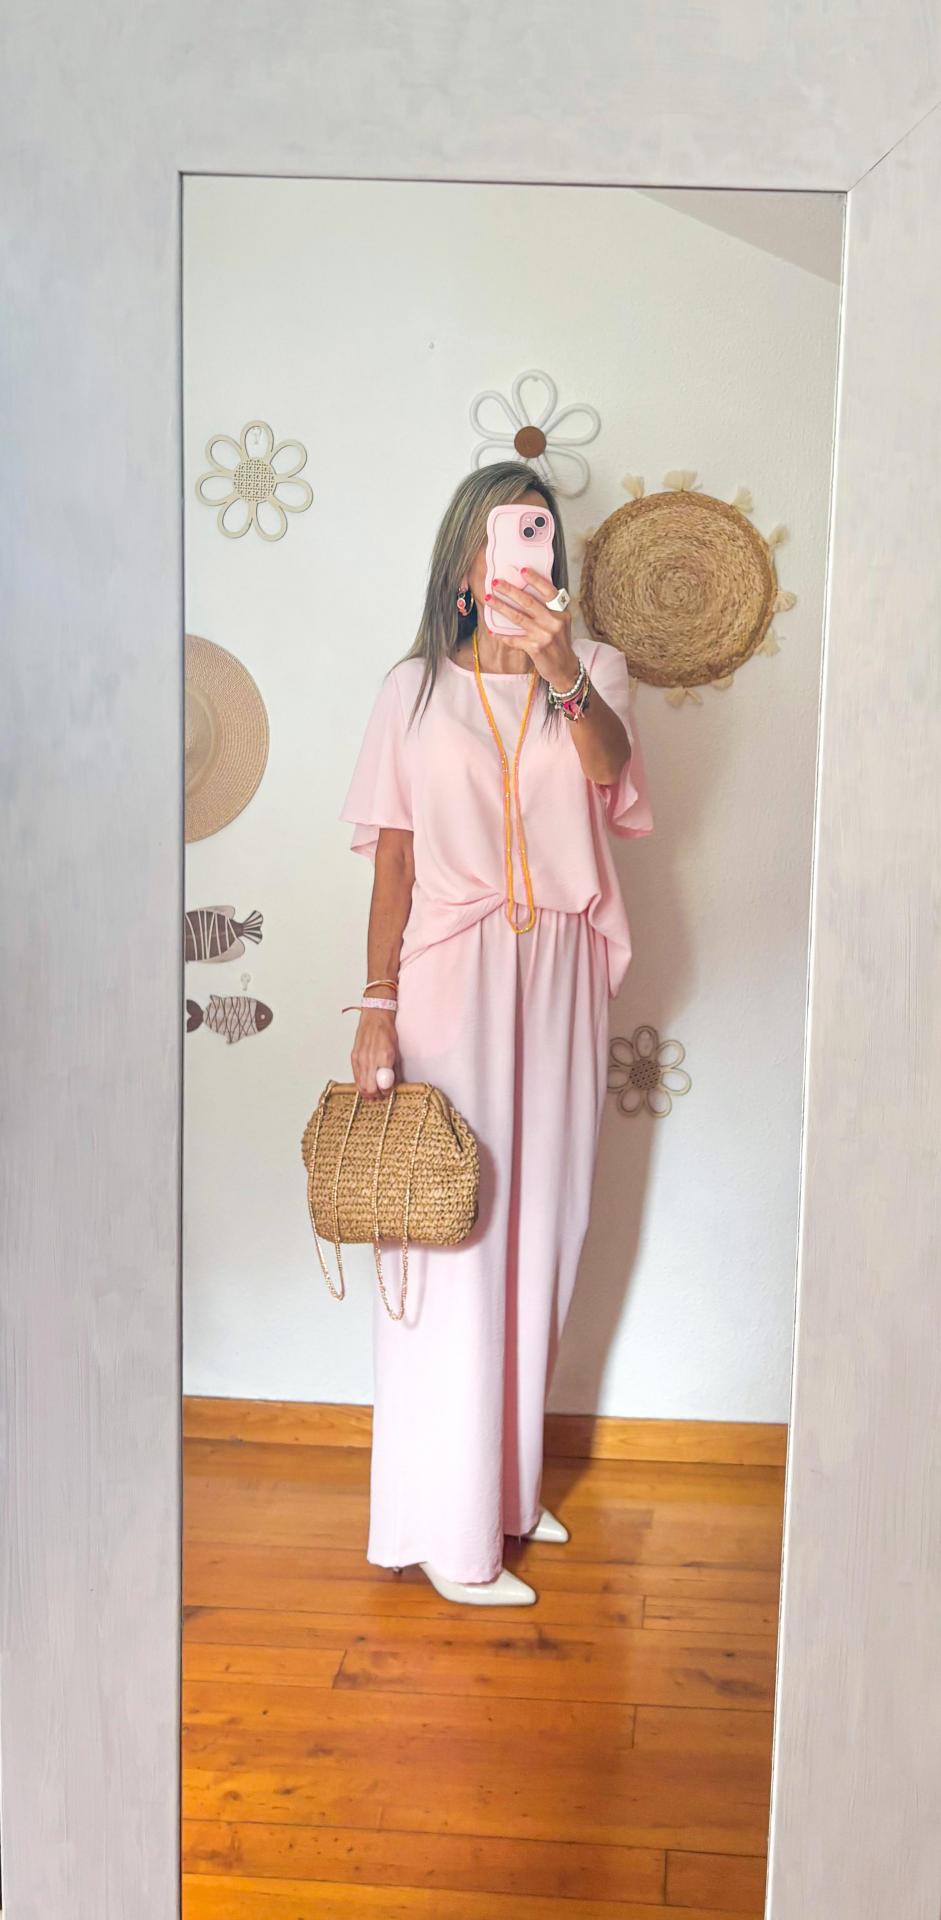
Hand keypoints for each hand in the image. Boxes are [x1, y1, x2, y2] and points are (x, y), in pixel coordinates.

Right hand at [351, 1008, 397, 1100]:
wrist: (375, 1018)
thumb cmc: (388, 1033)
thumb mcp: (397, 1053)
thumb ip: (395, 1071)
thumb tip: (394, 1085)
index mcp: (384, 1057)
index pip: (383, 1085)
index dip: (386, 1092)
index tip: (388, 1092)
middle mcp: (371, 1059)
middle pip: (370, 1089)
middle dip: (376, 1095)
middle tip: (381, 1095)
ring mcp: (360, 1058)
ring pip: (361, 1085)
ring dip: (367, 1092)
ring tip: (373, 1092)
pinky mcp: (354, 1057)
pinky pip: (355, 1077)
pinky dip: (360, 1083)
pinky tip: (366, 1083)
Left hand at [486, 567, 580, 689]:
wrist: (565, 668)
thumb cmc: (559, 643)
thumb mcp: (560, 623)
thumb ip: (548, 609)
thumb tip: (525, 592)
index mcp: (561, 612)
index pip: (548, 591)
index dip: (535, 580)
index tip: (522, 570)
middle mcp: (554, 622)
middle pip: (529, 602)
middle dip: (510, 590)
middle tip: (496, 582)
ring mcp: (544, 635)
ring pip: (518, 618)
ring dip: (501, 607)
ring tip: (489, 599)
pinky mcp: (535, 648)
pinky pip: (514, 639)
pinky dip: (503, 635)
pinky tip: (492, 631)